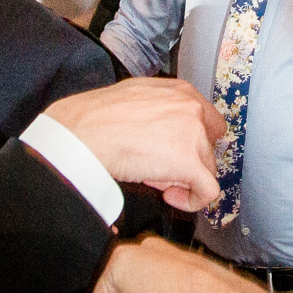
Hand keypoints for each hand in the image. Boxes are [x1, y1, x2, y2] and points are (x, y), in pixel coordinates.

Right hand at [42, 77, 224, 210]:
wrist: (83, 133)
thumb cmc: (96, 117)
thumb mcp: (135, 95)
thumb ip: (159, 108)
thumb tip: (161, 129)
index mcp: (181, 92)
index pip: (208, 120)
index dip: (193, 140)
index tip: (178, 151)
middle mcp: (192, 110)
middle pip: (209, 145)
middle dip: (190, 158)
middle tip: (162, 166)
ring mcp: (194, 136)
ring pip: (207, 168)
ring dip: (184, 177)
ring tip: (155, 178)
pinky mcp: (189, 164)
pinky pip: (208, 191)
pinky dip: (193, 200)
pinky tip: (170, 197)